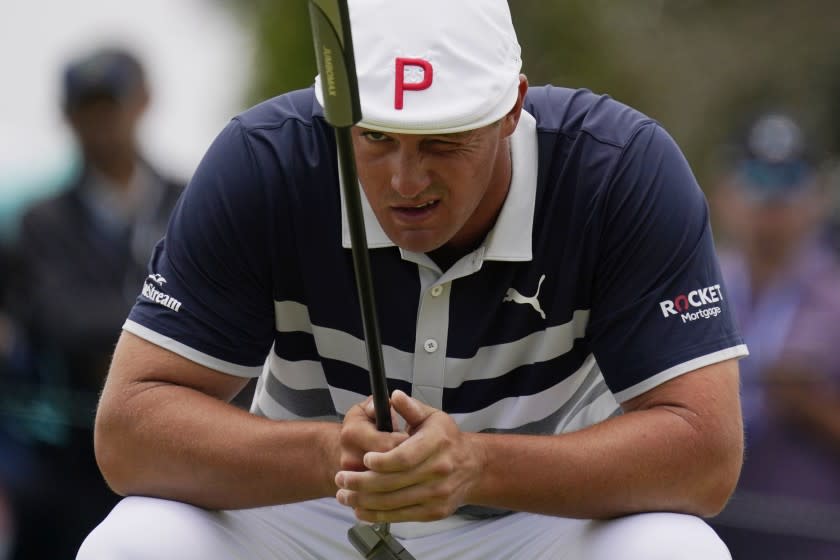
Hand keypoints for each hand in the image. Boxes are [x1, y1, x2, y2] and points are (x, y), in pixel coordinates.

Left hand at [335, 390, 485, 522]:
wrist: (472, 467)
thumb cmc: (446, 438)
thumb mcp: (432, 416)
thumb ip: (410, 408)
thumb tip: (394, 396)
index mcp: (438, 443)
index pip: (405, 457)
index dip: (381, 461)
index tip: (364, 459)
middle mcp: (439, 470)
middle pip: (394, 482)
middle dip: (363, 482)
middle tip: (341, 479)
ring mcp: (437, 494)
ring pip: (394, 502)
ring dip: (364, 500)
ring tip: (344, 495)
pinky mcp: (434, 511)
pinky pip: (401, 516)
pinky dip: (378, 515)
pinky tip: (360, 509)